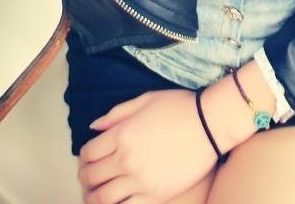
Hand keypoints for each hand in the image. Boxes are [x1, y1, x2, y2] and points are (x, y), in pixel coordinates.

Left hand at [77, 88, 218, 202]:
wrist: (210, 123)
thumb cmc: (178, 106)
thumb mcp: (145, 100)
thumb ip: (116, 114)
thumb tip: (94, 127)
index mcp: (122, 134)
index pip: (88, 153)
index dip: (84, 157)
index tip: (88, 158)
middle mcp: (127, 159)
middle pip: (92, 176)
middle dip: (85, 178)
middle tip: (87, 178)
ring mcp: (141, 180)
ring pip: (103, 198)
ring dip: (94, 197)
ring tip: (96, 195)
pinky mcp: (156, 195)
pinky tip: (116, 202)